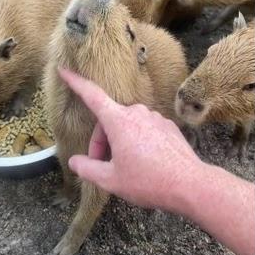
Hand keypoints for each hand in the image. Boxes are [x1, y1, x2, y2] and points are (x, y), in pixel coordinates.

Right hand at [58, 68, 202, 210]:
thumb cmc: (149, 181)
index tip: (65, 70)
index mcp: (119, 121)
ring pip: (127, 125)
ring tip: (125, 168)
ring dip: (119, 142)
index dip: (76, 82)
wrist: (189, 184)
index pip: (92, 95)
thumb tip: (75, 162)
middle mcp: (137, 113)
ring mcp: (155, 118)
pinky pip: (144, 129)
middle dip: (101, 142)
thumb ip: (88, 169)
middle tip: (101, 166)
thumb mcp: (111, 180)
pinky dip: (137, 142)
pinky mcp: (168, 126)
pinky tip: (143, 163)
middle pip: (109, 120)